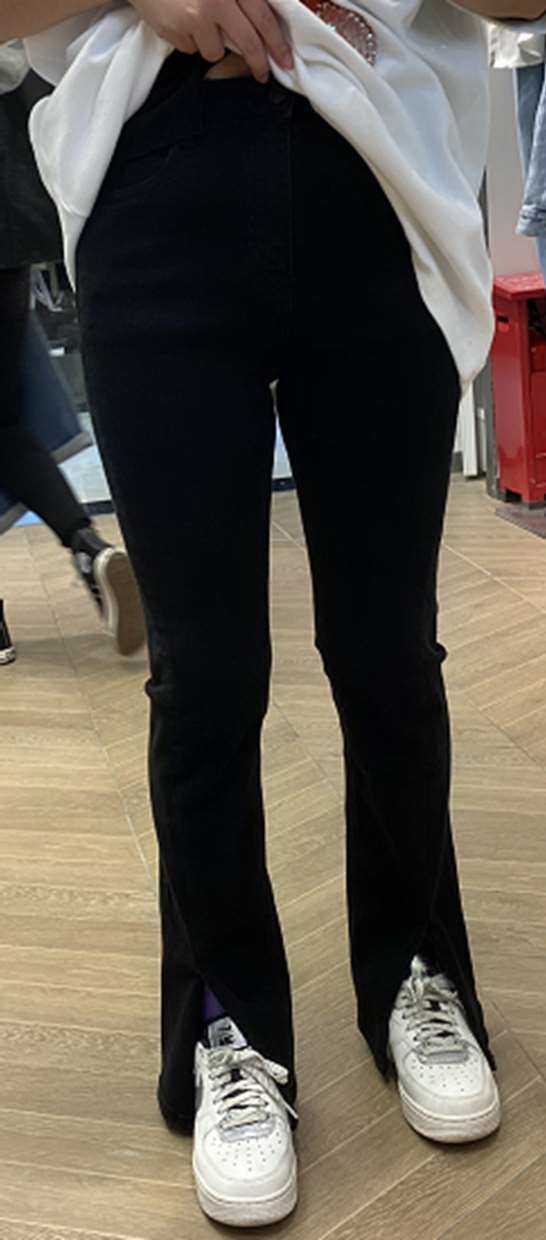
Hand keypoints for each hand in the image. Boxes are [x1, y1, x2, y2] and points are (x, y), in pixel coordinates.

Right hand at [130, 0, 293, 81]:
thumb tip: (264, 26)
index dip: (277, 43)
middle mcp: (215, 1)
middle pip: (247, 43)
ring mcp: (193, 18)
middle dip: (258, 62)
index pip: (263, 18)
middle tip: (263, 73)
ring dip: (213, 43)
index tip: (285, 60)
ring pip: (216, 51)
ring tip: (200, 22)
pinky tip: (182, 20)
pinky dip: (190, 40)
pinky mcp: (174, 31)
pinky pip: (191, 49)